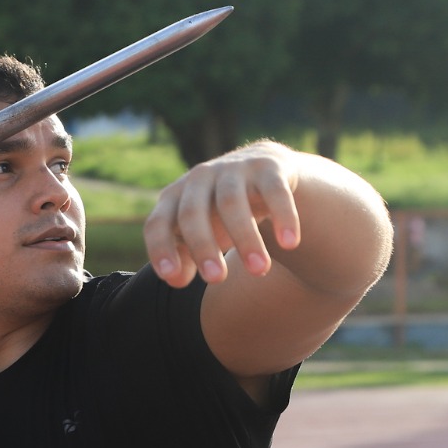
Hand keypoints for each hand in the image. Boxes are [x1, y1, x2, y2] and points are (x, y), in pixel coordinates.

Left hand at [144, 141, 302, 287]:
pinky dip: (283, 217)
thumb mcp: (200, 233)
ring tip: (259, 271)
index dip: (160, 248)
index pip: (158, 223)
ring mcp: (232, 169)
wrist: (263, 170)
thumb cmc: (220, 213)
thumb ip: (185, 258)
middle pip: (193, 213)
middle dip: (203, 248)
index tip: (170, 277)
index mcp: (174, 197)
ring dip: (246, 239)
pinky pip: (275, 191)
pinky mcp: (267, 166)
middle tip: (216, 279)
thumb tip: (175, 281)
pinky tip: (289, 244)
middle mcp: (198, 178)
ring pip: (232, 203)